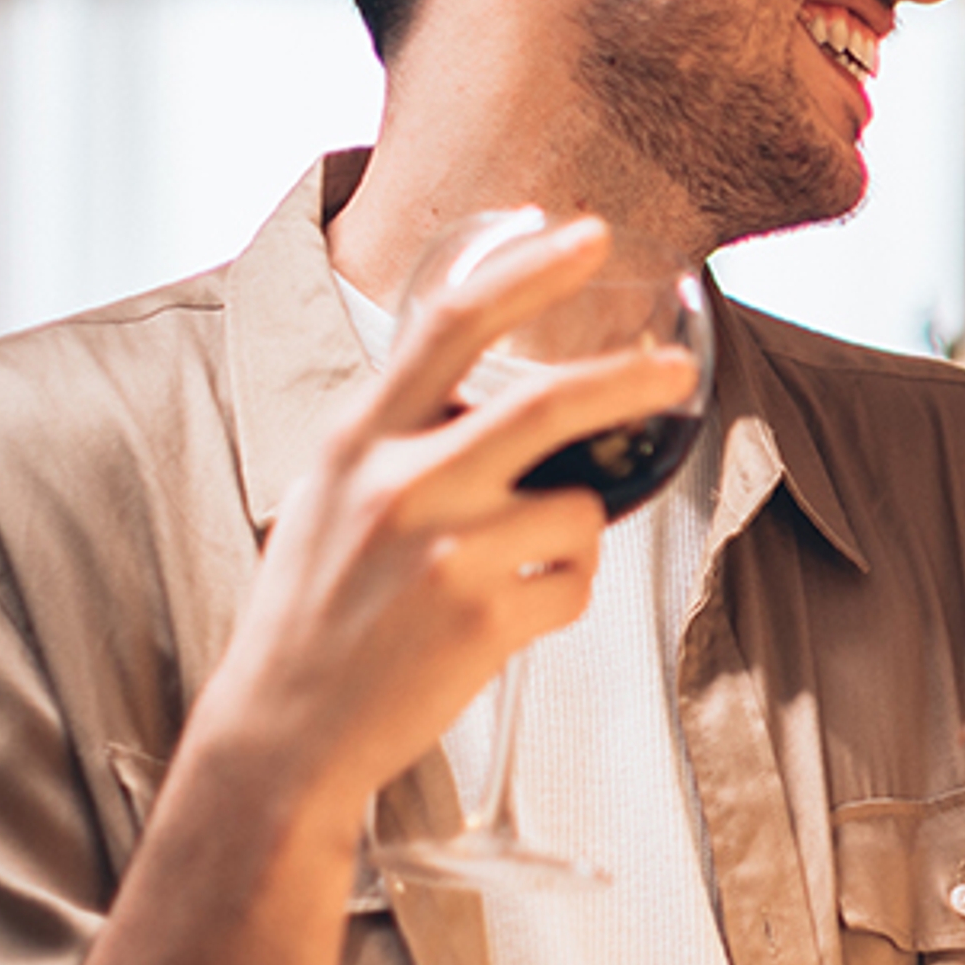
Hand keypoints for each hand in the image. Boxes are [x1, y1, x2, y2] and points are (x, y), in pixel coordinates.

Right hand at [192, 217, 702, 828]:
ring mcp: (443, 553)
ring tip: (517, 571)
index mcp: (356, 437)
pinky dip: (564, 594)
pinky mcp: (482, 619)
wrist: (284, 730)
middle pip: (548, 403)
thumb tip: (490, 394)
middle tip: (680, 367)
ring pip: (579, 508)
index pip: (449, 324)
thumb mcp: (329, 493)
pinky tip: (507, 618)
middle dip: (630, 380)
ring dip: (576, 533)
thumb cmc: (317, 607)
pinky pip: (577, 582)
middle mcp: (397, 483)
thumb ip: (399, 435)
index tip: (586, 234)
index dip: (527, 271)